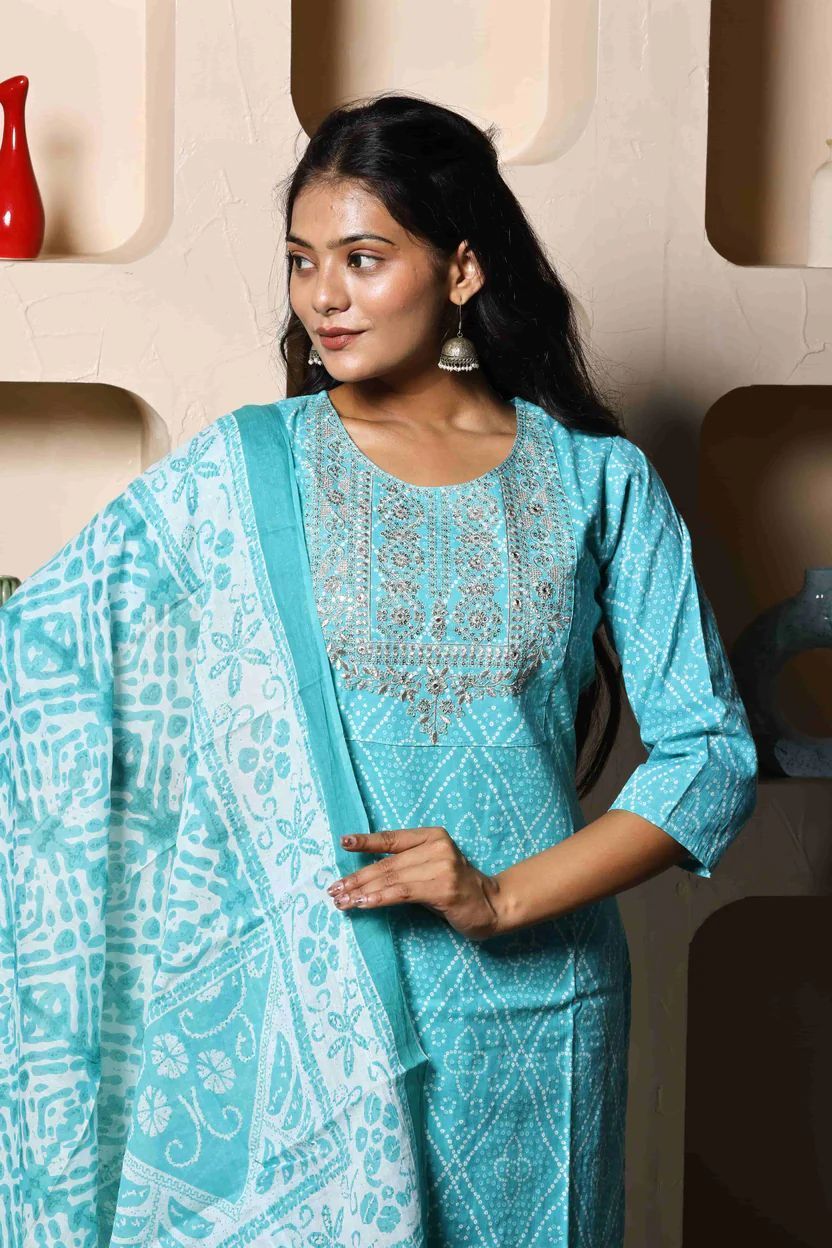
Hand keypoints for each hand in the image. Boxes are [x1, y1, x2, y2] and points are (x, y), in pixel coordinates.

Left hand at [326, 825, 503, 941]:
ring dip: (363, 891)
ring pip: (392, 878)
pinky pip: (403, 893)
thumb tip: (364, 877)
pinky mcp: (442, 888)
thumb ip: (406, 866)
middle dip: (357, 877)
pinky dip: (379, 898)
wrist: (492, 906)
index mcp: (433, 836)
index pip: (392, 838)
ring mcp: (441, 867)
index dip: (366, 840)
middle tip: (334, 889)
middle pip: (387, 863)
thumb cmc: (457, 889)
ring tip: (343, 900)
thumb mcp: (433, 868)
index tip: (344, 842)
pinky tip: (363, 903)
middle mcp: (437, 847)